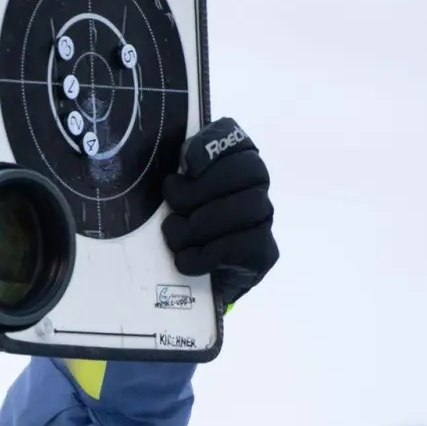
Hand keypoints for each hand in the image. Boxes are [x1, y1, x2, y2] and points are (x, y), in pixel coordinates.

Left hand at [162, 117, 279, 306]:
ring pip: (246, 209)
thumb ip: (172, 171)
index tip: (185, 166)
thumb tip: (175, 159)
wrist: (186, 285)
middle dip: (200, 193)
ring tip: (176, 237)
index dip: (211, 148)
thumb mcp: (163, 198)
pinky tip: (186, 260)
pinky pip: (241, 247)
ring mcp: (263, 220)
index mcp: (231, 163)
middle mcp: (255, 188)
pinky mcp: (263, 253)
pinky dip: (205, 255)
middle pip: (247, 173)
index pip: (235, 140)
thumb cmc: (172, 230)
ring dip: (199, 226)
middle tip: (173, 209)